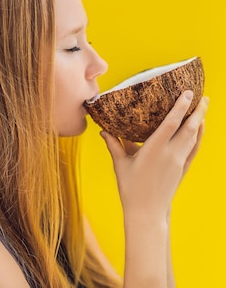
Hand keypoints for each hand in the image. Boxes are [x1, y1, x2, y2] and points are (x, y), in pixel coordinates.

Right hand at [101, 91, 208, 224]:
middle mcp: (170, 154)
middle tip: (202, 95)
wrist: (147, 213)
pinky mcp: (183, 169)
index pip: (172, 123)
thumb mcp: (120, 164)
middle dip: (197, 110)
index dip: (181, 107)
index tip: (187, 93)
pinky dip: (199, 136)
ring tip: (203, 106)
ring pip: (194, 137)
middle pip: (189, 128)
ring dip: (200, 120)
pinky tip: (201, 127)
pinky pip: (194, 149)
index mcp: (155, 149)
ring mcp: (179, 162)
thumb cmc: (131, 189)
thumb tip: (103, 129)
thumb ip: (113, 144)